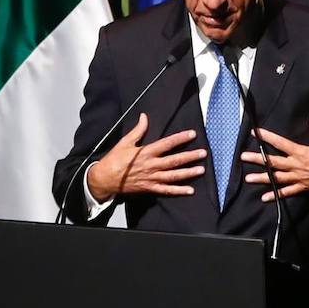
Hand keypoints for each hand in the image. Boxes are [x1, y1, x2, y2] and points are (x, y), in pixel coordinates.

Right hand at [86, 113, 205, 200]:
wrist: (105, 179)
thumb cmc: (114, 160)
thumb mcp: (125, 142)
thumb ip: (138, 130)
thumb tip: (144, 116)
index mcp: (146, 152)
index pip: (167, 144)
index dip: (180, 138)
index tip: (192, 134)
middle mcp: (151, 165)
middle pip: (174, 160)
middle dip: (190, 156)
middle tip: (203, 153)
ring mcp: (151, 178)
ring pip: (173, 176)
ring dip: (188, 173)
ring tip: (201, 169)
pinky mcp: (149, 188)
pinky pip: (166, 190)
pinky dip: (178, 191)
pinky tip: (190, 190)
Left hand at [241, 111, 308, 201]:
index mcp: (301, 152)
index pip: (280, 143)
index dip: (267, 137)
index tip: (255, 133)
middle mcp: (297, 166)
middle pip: (273, 162)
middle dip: (257, 159)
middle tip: (242, 157)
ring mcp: (299, 178)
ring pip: (277, 178)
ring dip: (262, 178)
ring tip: (248, 178)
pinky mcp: (303, 187)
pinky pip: (287, 193)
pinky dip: (276, 195)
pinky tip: (265, 197)